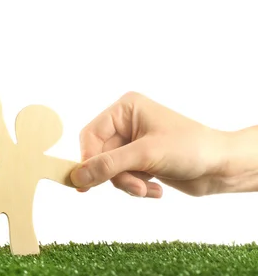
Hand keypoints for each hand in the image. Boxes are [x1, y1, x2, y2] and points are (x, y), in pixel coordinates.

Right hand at [70, 91, 257, 197]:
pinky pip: (123, 178)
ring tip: (149, 189)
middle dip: (117, 175)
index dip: (88, 159)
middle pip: (100, 155)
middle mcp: (126, 123)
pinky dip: (137, 187)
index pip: (91, 135)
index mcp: (125, 109)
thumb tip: (76, 176)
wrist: (222, 167)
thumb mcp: (145, 155)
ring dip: (128, 184)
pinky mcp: (140, 161)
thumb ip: (108, 165)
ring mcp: (133, 143)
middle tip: (135, 187)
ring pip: (110, 170)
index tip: (86, 182)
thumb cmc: (191, 149)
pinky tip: (156, 189)